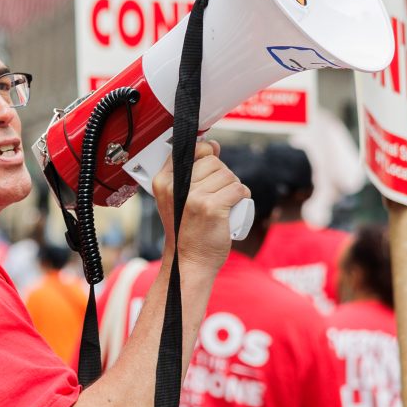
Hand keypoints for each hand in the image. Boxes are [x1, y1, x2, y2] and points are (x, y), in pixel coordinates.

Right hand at [153, 140, 247, 271]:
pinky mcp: (211, 207)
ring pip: (227, 175)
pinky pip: (238, 189)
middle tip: (218, 194)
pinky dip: (242, 196)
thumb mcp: (176, 198)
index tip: (211, 164)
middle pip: (213, 162)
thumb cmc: (185, 231)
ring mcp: (193, 197)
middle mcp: (175, 187)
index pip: (192, 150)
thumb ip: (188, 172)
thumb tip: (213, 145)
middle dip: (222, 175)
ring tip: (225, 202)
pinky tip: (234, 206)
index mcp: (163, 182)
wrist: (188, 261)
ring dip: (233, 187)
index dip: (207, 153)